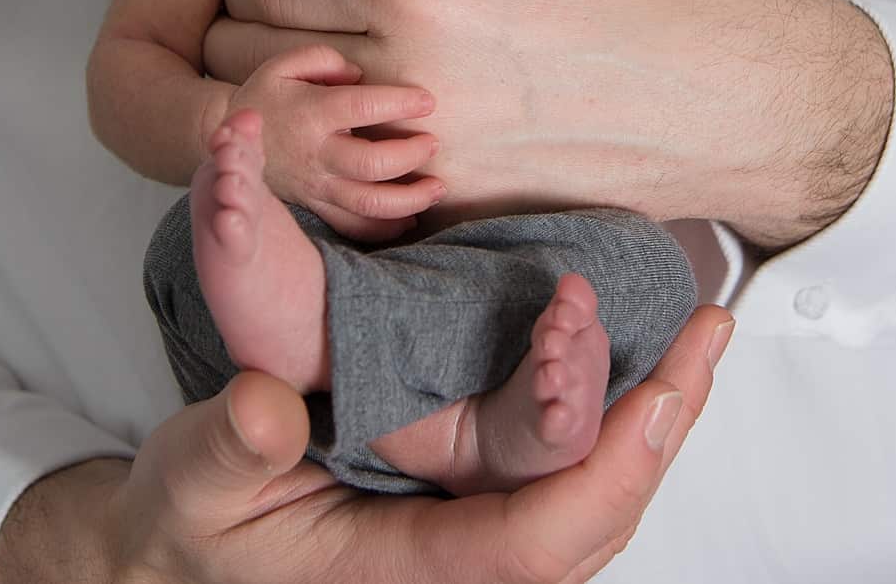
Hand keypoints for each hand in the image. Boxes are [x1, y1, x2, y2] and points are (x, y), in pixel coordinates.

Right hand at [0, 305, 734, 583]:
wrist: (184, 548)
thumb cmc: (192, 518)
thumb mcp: (190, 480)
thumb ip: (229, 445)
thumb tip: (268, 403)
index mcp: (401, 573)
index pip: (533, 546)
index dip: (607, 474)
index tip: (659, 398)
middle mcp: (453, 569)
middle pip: (592, 523)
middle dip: (661, 432)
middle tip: (711, 335)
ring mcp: (468, 547)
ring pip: (591, 506)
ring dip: (652, 424)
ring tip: (701, 336)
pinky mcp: (471, 517)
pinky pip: (563, 486)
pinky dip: (614, 426)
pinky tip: (645, 367)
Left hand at [205, 0, 891, 248]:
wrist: (708, 84)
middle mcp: (405, 68)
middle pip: (250, 57)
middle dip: (250, 30)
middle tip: (292, 13)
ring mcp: (424, 146)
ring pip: (286, 124)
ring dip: (285, 93)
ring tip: (328, 62)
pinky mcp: (448, 200)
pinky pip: (342, 177)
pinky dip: (339, 148)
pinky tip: (374, 116)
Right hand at [227, 43, 443, 240]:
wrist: (229, 143)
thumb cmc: (264, 98)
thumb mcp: (283, 65)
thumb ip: (323, 60)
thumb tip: (358, 74)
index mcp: (311, 113)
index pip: (364, 107)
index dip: (400, 103)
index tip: (428, 101)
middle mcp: (316, 153)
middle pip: (372, 163)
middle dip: (411, 155)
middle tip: (434, 144)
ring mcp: (316, 186)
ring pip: (369, 203)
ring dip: (410, 200)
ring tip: (437, 189)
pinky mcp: (315, 207)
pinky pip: (353, 226)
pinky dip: (385, 228)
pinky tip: (409, 218)